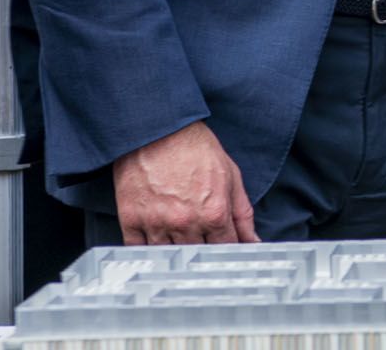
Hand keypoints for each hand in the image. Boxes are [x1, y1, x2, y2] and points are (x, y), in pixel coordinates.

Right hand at [114, 121, 257, 244]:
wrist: (158, 127)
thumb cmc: (194, 147)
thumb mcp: (230, 175)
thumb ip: (242, 213)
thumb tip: (253, 241)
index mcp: (214, 213)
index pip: (225, 250)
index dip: (227, 252)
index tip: (225, 253)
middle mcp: (186, 222)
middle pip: (197, 258)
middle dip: (202, 255)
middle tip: (201, 246)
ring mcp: (157, 223)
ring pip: (169, 257)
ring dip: (175, 254)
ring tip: (177, 242)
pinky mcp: (132, 219)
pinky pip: (139, 249)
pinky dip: (147, 251)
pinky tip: (154, 242)